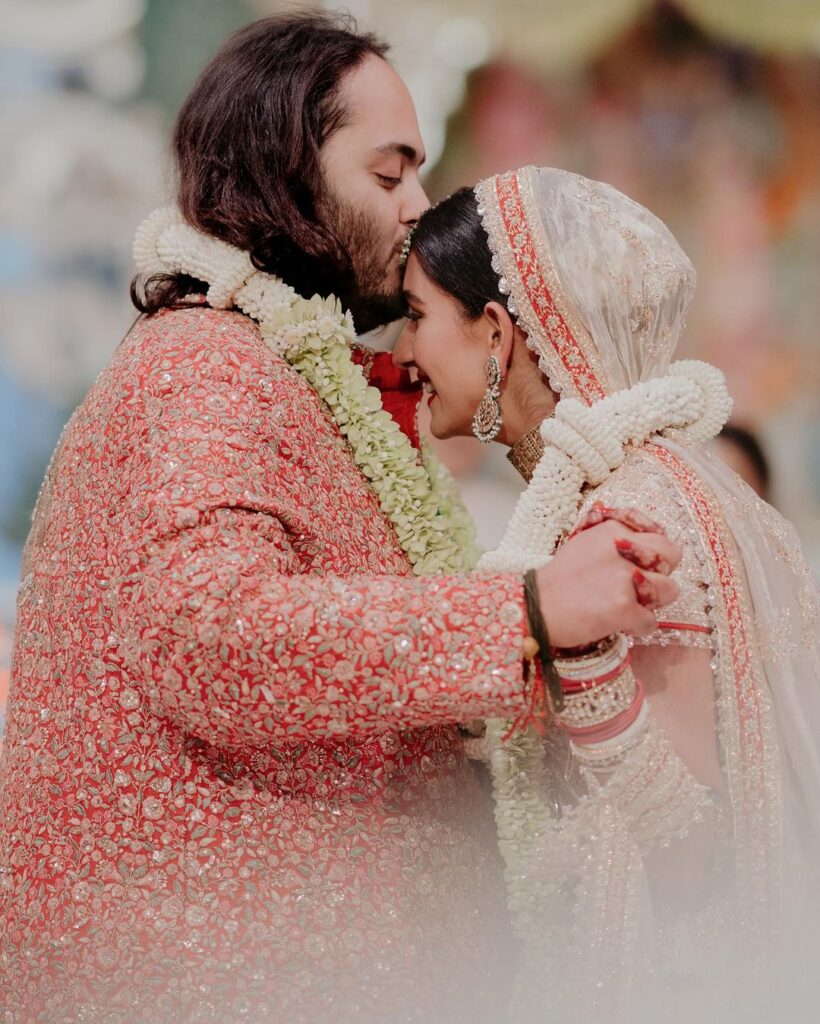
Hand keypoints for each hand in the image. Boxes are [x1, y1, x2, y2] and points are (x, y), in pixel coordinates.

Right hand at [535, 508, 681, 647]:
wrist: (536, 607)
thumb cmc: (559, 578)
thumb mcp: (587, 543)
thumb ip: (619, 539)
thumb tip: (653, 541)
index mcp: (615, 530)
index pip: (661, 537)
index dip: (657, 556)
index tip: (646, 567)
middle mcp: (623, 550)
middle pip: (672, 559)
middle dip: (661, 575)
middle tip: (640, 589)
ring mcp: (624, 579)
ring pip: (668, 590)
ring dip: (652, 603)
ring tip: (628, 607)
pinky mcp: (622, 607)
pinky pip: (651, 621)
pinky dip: (638, 627)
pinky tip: (620, 624)